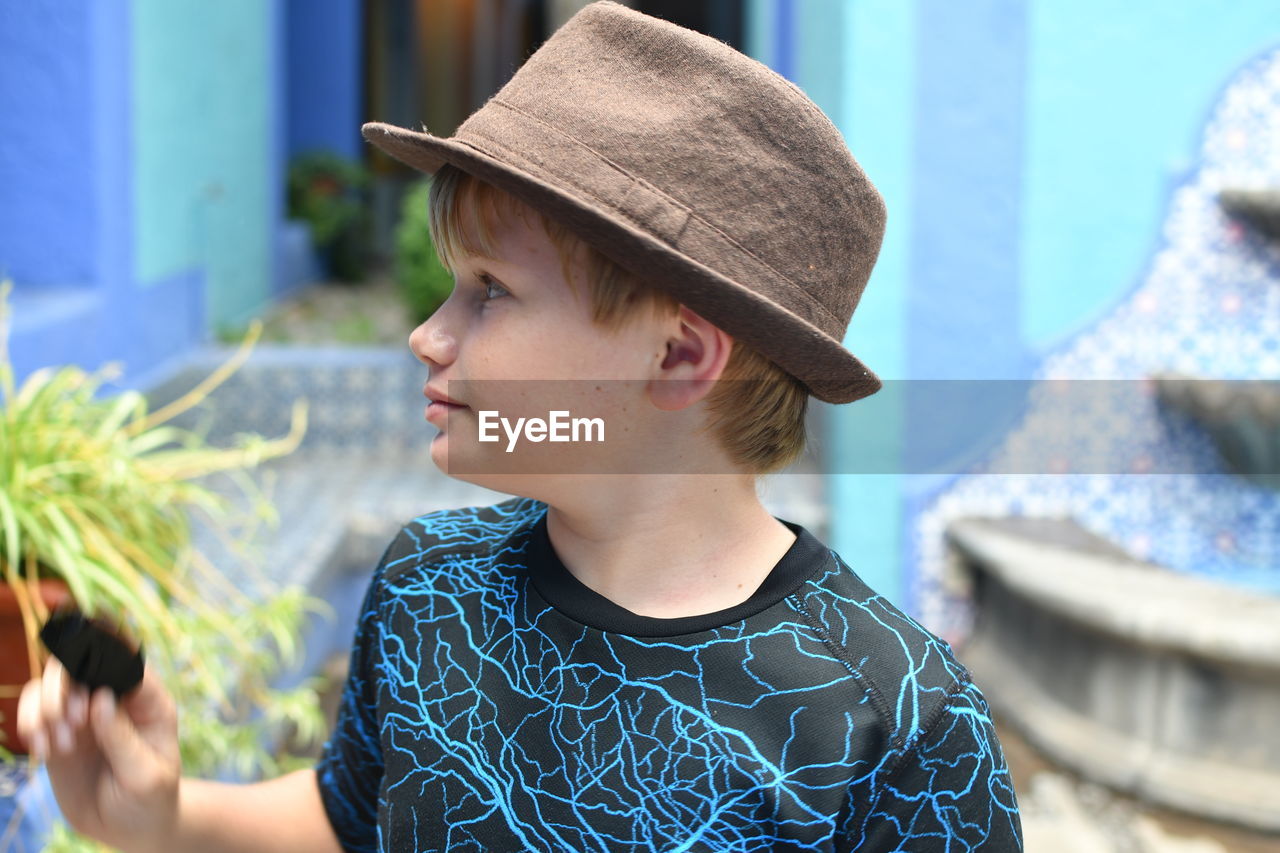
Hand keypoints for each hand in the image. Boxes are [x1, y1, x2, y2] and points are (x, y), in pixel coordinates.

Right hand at [16, 657, 180, 852]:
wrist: (128, 827)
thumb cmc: (150, 799)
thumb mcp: (145, 775)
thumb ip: (123, 737)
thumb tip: (100, 697)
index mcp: (148, 700)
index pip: (124, 661)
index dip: (98, 668)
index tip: (88, 703)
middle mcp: (115, 698)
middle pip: (78, 663)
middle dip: (64, 688)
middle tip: (71, 723)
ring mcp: (84, 713)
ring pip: (50, 684)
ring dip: (44, 708)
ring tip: (60, 746)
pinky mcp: (59, 731)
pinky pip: (34, 711)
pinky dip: (30, 724)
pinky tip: (45, 750)